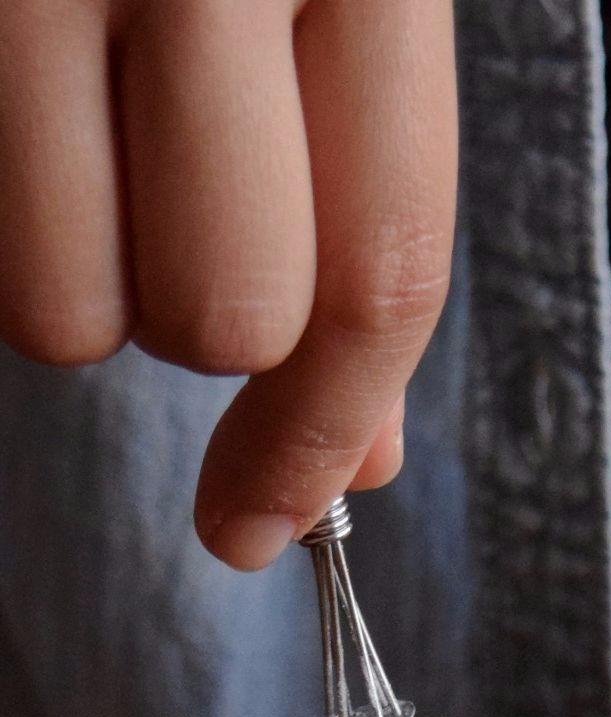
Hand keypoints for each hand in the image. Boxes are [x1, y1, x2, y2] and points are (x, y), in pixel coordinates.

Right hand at [0, 0, 456, 568]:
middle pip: (221, 316)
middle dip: (193, 321)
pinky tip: (14, 102)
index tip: (265, 524)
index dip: (324, 437)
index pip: (378, 274)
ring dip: (71, 278)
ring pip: (61, 306)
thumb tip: (355, 452)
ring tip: (73, 130)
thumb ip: (363, 195)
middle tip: (163, 196)